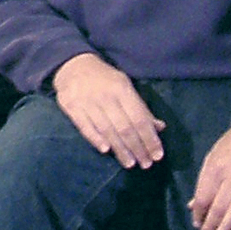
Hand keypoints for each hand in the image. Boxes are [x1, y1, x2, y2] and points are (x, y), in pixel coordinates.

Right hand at [53, 54, 164, 168]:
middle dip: (137, 147)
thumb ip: (141, 108)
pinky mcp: (71, 106)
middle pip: (124, 127)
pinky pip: (84, 126)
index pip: (139, 118)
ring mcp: (87, 101)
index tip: (157, 155)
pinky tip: (106, 150)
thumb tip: (159, 127)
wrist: (73, 65)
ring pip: (106, 130)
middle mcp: (105, 95)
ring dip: (120, 149)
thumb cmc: (104, 79)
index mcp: (122, 88)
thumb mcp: (125, 86)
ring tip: (130, 164)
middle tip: (146, 164)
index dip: (149, 138)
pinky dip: (95, 138)